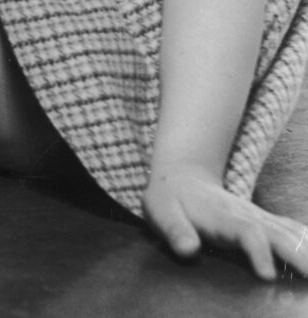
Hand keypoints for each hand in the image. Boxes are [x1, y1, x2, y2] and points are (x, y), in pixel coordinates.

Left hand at [143, 160, 307, 279]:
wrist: (182, 177)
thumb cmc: (170, 200)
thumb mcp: (160, 212)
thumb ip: (173, 230)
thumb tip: (188, 250)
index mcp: (221, 217)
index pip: (246, 232)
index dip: (258, 252)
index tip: (267, 276)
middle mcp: (246, 216)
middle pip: (278, 234)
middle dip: (298, 256)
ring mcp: (259, 217)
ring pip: (291, 232)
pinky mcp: (265, 221)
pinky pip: (293, 230)